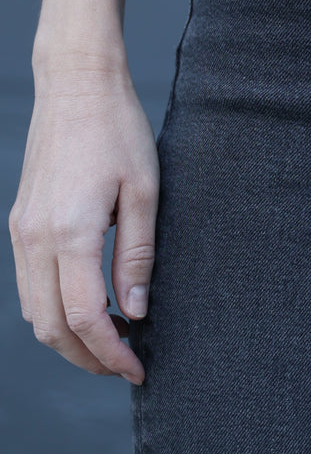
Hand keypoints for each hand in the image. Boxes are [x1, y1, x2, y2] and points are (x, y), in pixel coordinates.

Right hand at [8, 67, 157, 382]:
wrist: (76, 84)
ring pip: (33, 312)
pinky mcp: (20, 224)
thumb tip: (135, 312)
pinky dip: (54, 310)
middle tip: (126, 366)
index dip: (111, 353)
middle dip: (87, 358)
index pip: (83, 318)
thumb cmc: (118, 130)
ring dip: (68, 338)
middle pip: (50, 327)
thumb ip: (137, 257)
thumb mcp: (146, 192)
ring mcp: (21, 232)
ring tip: (112, 342)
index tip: (138, 369)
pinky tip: (89, 308)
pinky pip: (29, 285)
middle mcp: (35, 239)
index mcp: (69, 233)